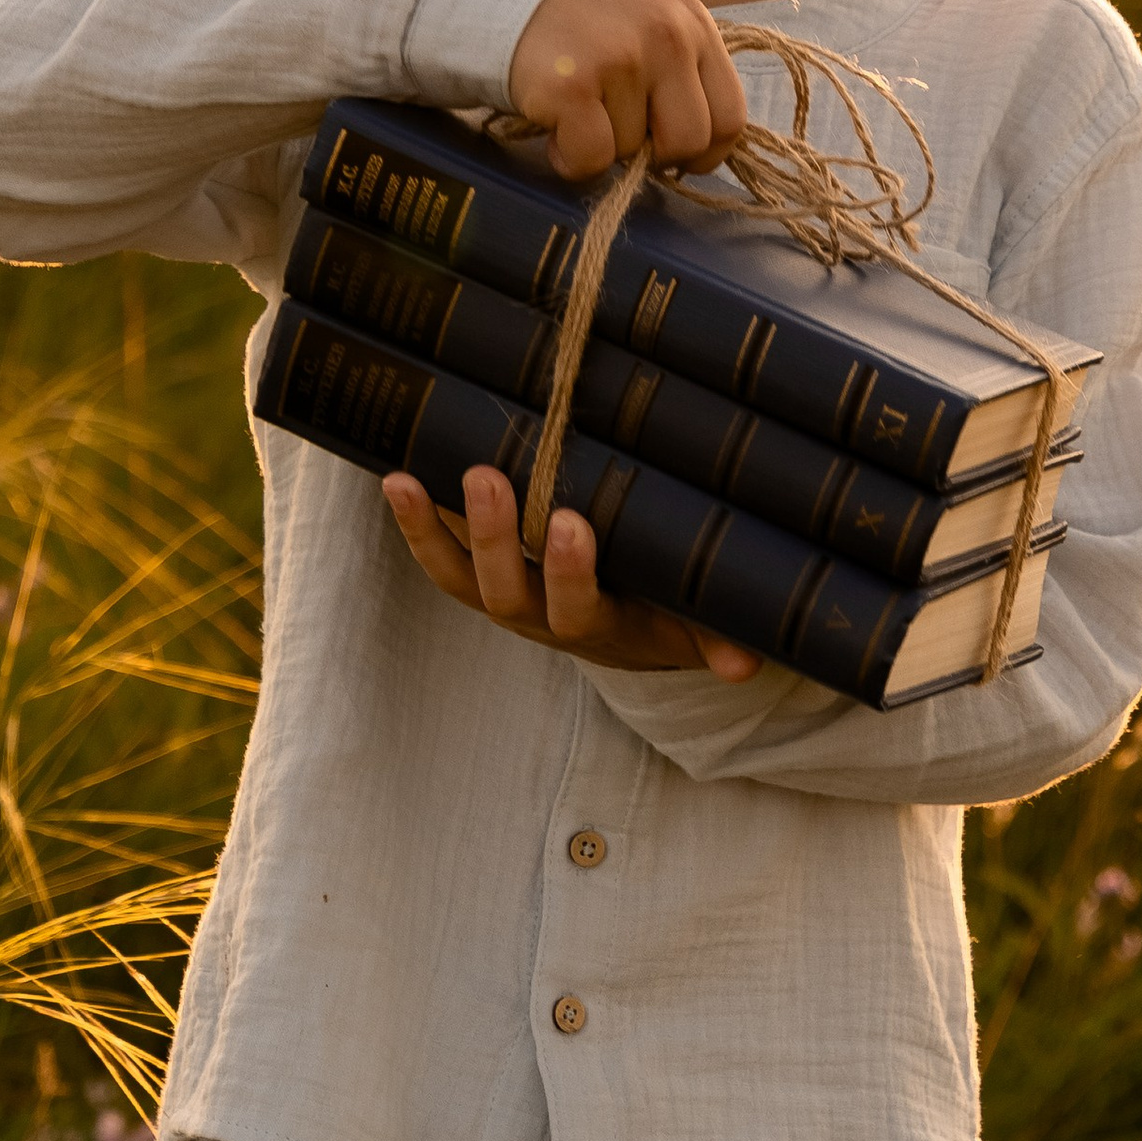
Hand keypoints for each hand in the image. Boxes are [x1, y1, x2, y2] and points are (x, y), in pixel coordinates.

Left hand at [382, 467, 761, 679]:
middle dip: (494, 537)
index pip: (578, 608)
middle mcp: (539, 618)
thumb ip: (715, 640)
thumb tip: (749, 664)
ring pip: (457, 577)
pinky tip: (392, 476)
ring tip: (403, 480)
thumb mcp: (695, 626)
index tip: (571, 524)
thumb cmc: (668, 611)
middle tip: (488, 478)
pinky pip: (437, 555)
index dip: (570, 574)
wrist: (630, 630)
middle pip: (504, 590)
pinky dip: (413, 524)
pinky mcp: (477, 574)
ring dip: (427, 532)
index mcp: (598, 626)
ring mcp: (503, 598)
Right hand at [507, 0, 747, 182]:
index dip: (706, 151)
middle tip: (620, 133)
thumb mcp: (650, 21)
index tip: (673, 154)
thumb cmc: (580, 16)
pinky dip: (570, 159)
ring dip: (603, 146)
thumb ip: (681, 71)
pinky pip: (591, 160)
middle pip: (690, 142)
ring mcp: (620, 59)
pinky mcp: (573, 86)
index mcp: (693, 23)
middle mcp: (666, 37)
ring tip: (576, 107)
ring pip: (633, 152)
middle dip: (656, 155)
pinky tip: (555, 128)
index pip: (731, 117)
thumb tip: (696, 149)